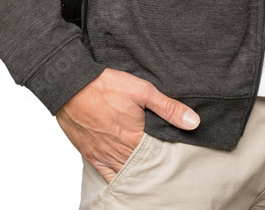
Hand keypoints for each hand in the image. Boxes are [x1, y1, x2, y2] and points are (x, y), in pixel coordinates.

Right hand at [55, 68, 199, 183]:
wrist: (71, 87)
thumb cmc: (106, 85)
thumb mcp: (142, 90)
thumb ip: (168, 108)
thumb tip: (193, 122)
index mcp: (136, 138)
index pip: (159, 157)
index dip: (168, 157)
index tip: (177, 155)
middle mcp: (120, 152)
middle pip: (143, 168)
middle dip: (154, 167)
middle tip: (165, 164)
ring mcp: (104, 156)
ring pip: (127, 174)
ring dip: (138, 172)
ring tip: (149, 169)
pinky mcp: (91, 156)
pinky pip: (107, 176)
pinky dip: (118, 179)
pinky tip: (127, 178)